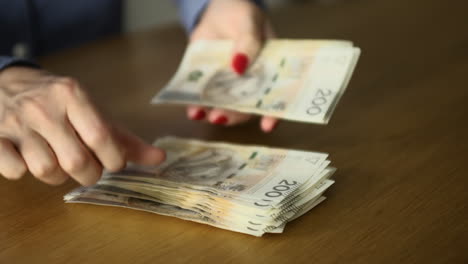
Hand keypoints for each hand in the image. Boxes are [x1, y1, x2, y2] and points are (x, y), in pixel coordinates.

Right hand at [0, 67, 164, 185]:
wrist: (5, 82)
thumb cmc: (57, 100)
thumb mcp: (91, 110)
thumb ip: (123, 137)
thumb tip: (160, 158)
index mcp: (73, 95)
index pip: (102, 138)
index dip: (114, 160)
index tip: (114, 162)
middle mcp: (44, 107)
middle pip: (77, 162)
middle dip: (90, 174)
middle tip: (89, 168)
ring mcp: (16, 123)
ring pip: (46, 171)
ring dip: (59, 176)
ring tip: (60, 163)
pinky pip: (14, 172)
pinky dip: (24, 172)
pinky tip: (29, 158)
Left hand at [188, 0, 278, 131]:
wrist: (215, 12)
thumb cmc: (240, 15)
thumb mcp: (248, 23)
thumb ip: (248, 42)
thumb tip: (238, 67)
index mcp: (269, 70)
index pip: (276, 95)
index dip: (273, 112)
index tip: (267, 125)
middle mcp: (250, 83)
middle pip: (247, 107)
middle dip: (235, 115)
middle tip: (221, 116)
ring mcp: (228, 85)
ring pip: (225, 107)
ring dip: (215, 114)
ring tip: (202, 115)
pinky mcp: (208, 83)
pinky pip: (204, 99)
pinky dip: (197, 107)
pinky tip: (193, 111)